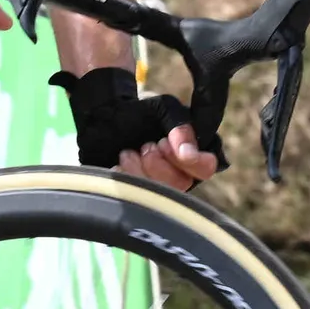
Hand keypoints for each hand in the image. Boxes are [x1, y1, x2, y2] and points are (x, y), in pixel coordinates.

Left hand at [54, 65, 219, 187]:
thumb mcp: (163, 110)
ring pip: (157, 194)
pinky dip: (124, 179)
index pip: (206, 167)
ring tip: (128, 153)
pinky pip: (133, 198)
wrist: (103, 120)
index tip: (163, 143)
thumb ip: (180, 126)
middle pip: (181, 184)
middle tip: (145, 146)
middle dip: (157, 163)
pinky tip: (118, 166)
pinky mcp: (134, 197)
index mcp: (191, 156)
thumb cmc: (138, 115)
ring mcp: (157, 191)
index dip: (189, 160)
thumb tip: (188, 153)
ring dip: (139, 170)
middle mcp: (178, 176)